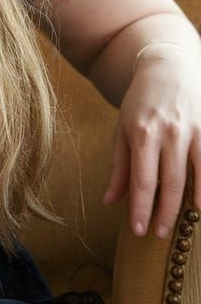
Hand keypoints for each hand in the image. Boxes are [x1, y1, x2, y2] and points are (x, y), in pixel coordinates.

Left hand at [104, 47, 200, 237]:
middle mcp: (170, 133)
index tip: (140, 230)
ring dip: (191, 204)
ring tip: (183, 222)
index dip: (141, 209)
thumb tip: (110, 202)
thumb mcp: (122, 131)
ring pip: (198, 177)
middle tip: (159, 234)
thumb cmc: (141, 105)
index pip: (142, 180)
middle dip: (165, 213)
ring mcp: (195, 131)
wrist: (168, 70)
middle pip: (170, 184)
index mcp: (142, 133)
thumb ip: (119, 168)